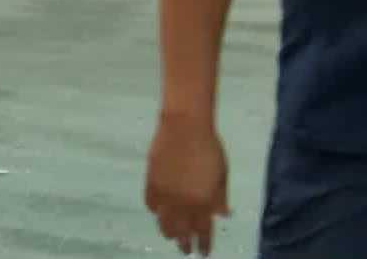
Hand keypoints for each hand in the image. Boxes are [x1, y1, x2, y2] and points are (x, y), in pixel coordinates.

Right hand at [145, 114, 229, 256]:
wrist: (185, 128)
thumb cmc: (210, 148)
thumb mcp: (222, 175)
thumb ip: (220, 197)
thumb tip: (223, 215)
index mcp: (203, 201)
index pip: (203, 230)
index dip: (203, 244)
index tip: (202, 253)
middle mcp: (183, 202)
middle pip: (181, 230)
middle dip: (184, 242)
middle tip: (185, 249)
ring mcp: (165, 193)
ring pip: (163, 220)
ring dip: (168, 231)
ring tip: (170, 236)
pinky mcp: (151, 182)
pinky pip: (150, 203)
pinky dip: (155, 211)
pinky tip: (158, 212)